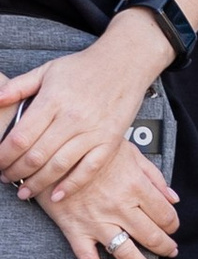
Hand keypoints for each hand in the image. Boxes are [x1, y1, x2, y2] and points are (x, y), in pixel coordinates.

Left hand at [0, 19, 171, 209]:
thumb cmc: (84, 68)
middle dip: (16, 172)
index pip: (20, 136)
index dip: (3, 155)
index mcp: (53, 99)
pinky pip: (89, 169)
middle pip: (36, 155)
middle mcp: (72, 117)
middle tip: (6, 178)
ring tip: (24, 192)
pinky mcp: (110, 141)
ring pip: (59, 166)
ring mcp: (93, 131)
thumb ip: (18, 86)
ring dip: (38, 184)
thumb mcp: (47, 70)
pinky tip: (57, 195)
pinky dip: (72, 185)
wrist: (124, 63)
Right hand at [33, 136, 179, 258]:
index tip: (173, 227)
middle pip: (152, 237)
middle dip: (165, 247)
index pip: (165, 215)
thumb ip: (153, 176)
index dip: (173, 224)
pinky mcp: (76, 231)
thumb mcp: (129, 152)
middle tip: (170, 251)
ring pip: (127, 253)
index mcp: (135, 186)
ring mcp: (97, 222)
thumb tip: (174, 198)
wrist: (52, 152)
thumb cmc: (92, 149)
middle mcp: (119, 208)